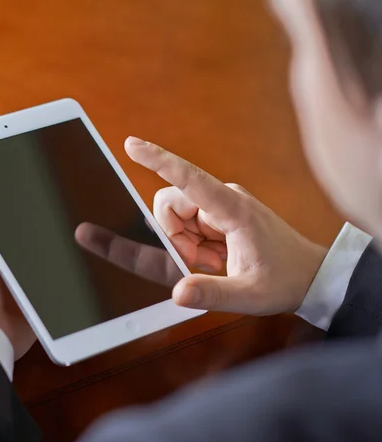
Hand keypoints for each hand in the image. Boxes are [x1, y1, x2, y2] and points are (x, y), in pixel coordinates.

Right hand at [82, 137, 326, 315]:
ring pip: (176, 218)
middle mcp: (224, 198)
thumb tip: (177, 293)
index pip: (188, 178)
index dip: (158, 161)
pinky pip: (188, 226)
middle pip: (171, 204)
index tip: (131, 146)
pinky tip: (217, 258)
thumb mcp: (249, 295)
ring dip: (185, 244)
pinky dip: (193, 246)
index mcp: (233, 209)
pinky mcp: (218, 214)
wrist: (310, 275)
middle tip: (203, 263)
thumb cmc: (284, 280)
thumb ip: (212, 293)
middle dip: (175, 237)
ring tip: (215, 262)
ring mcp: (220, 205)